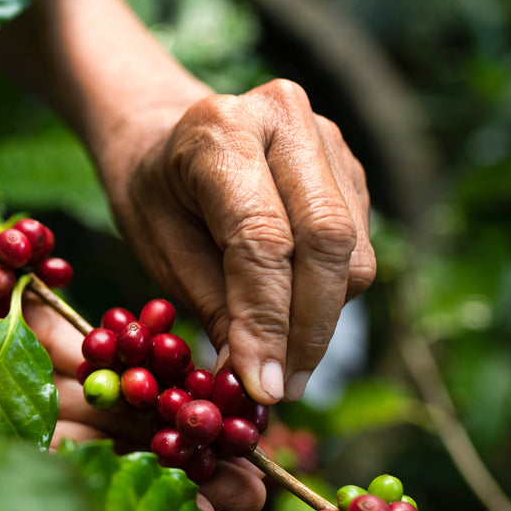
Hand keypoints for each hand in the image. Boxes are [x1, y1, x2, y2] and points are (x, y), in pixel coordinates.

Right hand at [0, 223, 263, 510]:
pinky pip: (71, 319)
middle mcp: (8, 416)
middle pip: (109, 436)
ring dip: (166, 390)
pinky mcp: (6, 303)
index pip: (83, 486)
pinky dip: (119, 328)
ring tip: (235, 404)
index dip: (149, 496)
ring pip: (103, 377)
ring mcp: (10, 360)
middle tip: (252, 465)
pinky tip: (176, 336)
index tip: (217, 505)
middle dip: (178, 450)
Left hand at [101, 79, 375, 406]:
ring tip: (280, 366)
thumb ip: (213, 305)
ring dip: (321, 322)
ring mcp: (328, 140)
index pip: (262, 237)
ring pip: (351, 253)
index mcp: (221, 129)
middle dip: (307, 329)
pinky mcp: (351, 171)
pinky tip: (292, 321)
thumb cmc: (154, 196)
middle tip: (280, 390)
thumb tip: (256, 380)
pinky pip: (357, 251)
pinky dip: (329, 299)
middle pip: (326, 239)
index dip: (266, 320)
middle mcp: (285, 120)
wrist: (165, 138)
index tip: (260, 386)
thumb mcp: (159, 248)